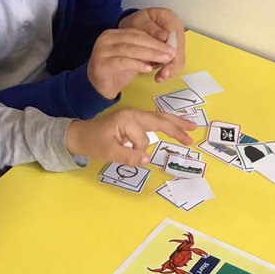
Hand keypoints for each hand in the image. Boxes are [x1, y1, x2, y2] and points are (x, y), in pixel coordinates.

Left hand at [67, 108, 194, 165]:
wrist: (81, 134)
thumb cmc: (93, 143)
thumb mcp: (109, 152)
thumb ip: (129, 156)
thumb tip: (147, 160)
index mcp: (127, 119)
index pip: (143, 139)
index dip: (138, 151)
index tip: (128, 155)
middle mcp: (134, 113)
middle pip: (160, 119)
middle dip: (177, 127)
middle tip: (193, 133)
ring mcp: (135, 114)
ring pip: (160, 118)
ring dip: (176, 123)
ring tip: (191, 128)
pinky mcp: (134, 118)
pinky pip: (154, 120)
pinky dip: (167, 122)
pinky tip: (176, 125)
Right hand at [87, 28, 174, 99]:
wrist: (97, 87)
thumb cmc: (116, 72)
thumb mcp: (132, 58)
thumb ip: (143, 51)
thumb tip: (166, 50)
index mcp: (113, 34)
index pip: (137, 33)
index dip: (155, 40)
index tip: (170, 47)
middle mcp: (106, 39)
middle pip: (135, 40)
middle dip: (155, 47)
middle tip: (170, 54)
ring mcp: (102, 51)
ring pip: (130, 49)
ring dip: (149, 55)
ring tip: (164, 60)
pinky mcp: (101, 64)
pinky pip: (123, 62)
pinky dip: (137, 65)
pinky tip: (148, 69)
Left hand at [119, 7, 185, 82]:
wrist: (136, 24)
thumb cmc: (137, 22)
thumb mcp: (140, 21)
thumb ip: (151, 29)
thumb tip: (165, 37)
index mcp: (171, 20)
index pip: (176, 39)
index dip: (172, 53)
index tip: (163, 63)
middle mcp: (178, 31)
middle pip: (180, 51)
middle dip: (172, 66)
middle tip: (161, 76)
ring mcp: (177, 42)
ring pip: (179, 59)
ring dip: (170, 70)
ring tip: (159, 78)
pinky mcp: (173, 51)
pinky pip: (174, 62)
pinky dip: (168, 70)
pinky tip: (160, 76)